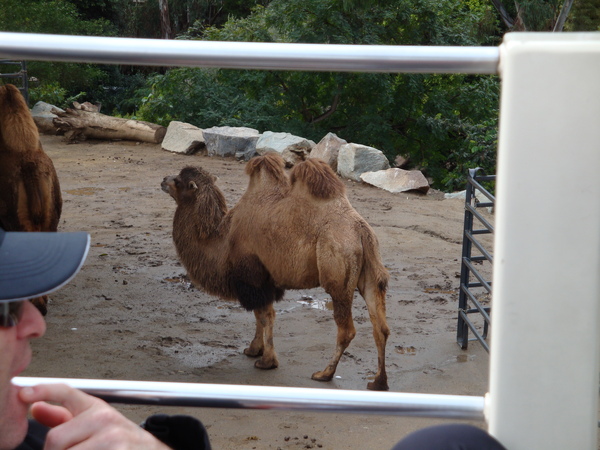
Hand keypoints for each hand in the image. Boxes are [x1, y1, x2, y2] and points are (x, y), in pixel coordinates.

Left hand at [19, 384, 170, 449]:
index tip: (23, 394)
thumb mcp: (94, 425)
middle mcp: (105, 419)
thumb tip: (34, 407)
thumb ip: (63, 417)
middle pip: (55, 439)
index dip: (43, 390)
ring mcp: (111, 439)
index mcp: (97, 408)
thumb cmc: (120, 441)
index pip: (67, 392)